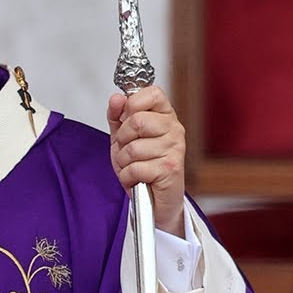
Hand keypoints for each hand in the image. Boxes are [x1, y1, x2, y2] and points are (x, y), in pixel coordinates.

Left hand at [107, 86, 186, 237]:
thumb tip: (117, 98)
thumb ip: (117, 115)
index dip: (132, 103)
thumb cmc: (141, 166)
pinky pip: (135, 167)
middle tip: (127, 150)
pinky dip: (128, 176)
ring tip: (133, 166)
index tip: (126, 117)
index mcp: (164, 115)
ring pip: (133, 147)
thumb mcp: (123, 137)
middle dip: (122, 139)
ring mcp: (175, 149)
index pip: (152, 93)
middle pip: (137, 120)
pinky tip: (137, 178)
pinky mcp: (171, 169)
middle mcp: (174, 129)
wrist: (152, 200)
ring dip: (123, 161)